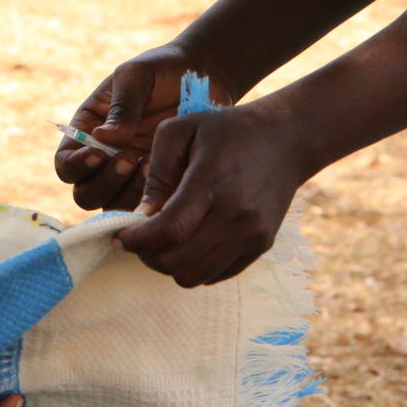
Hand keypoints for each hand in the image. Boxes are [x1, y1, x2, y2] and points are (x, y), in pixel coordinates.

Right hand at [54, 44, 215, 211]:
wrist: (205, 76)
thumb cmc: (164, 70)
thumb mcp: (138, 75)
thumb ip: (122, 104)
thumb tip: (103, 138)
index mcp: (89, 130)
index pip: (65, 162)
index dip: (75, 166)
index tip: (99, 154)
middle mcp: (104, 158)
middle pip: (84, 193)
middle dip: (104, 182)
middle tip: (130, 159)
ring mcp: (131, 176)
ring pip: (113, 208)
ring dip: (128, 195)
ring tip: (153, 167)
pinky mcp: (158, 185)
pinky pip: (146, 207)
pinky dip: (153, 201)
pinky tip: (171, 176)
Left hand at [115, 93, 309, 286]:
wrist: (287, 139)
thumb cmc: (227, 129)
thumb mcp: (182, 129)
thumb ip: (157, 171)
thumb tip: (139, 216)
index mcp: (212, 181)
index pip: (168, 231)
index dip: (137, 241)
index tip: (120, 236)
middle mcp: (236, 216)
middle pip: (177, 262)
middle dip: (147, 254)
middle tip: (139, 237)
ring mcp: (252, 236)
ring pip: (194, 277)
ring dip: (170, 264)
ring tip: (164, 239)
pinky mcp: (260, 247)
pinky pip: (215, 275)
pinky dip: (194, 266)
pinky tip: (190, 239)